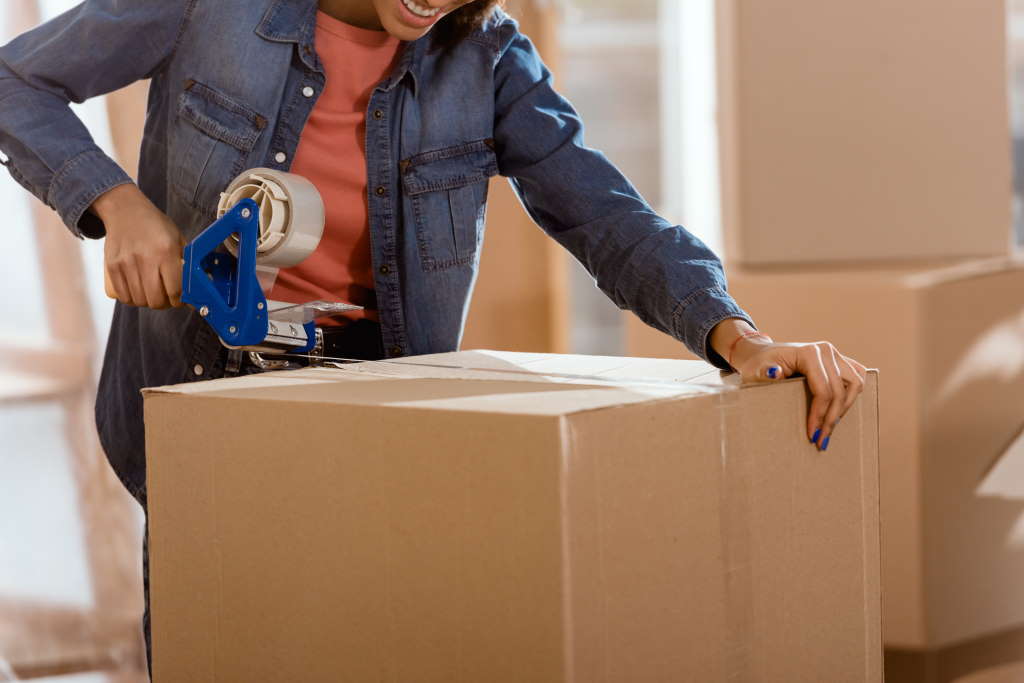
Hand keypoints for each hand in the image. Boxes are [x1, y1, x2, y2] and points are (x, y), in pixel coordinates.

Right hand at [92, 184, 185, 308]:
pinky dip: (132, 299)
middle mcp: (145, 259)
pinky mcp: (111, 267)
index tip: (182, 299)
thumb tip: (196, 289)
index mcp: (166, 251)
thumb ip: (186, 263)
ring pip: (139, 301)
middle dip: (165, 303)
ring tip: (153, 293)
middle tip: (167, 297)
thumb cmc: (155, 226)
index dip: (180, 300)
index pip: (175, 290)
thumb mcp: (178, 239)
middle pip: (156, 300)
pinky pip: (123, 296)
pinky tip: (138, 291)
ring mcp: (126, 264)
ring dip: (149, 302)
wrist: (124, 211)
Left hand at [710, 319, 867, 450]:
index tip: (812, 434)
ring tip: (830, 428)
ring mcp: (835, 354)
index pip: (823, 389)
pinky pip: (857, 378)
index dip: (819, 414)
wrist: (762, 354)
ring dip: (845, 408)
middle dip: (832, 418)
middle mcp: (826, 350)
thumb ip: (763, 373)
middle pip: (840, 390)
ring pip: (855, 384)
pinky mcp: (840, 360)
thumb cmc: (758, 365)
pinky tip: (839, 412)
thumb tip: (775, 372)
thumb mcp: (755, 371)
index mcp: (809, 352)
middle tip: (821, 439)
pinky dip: (851, 396)